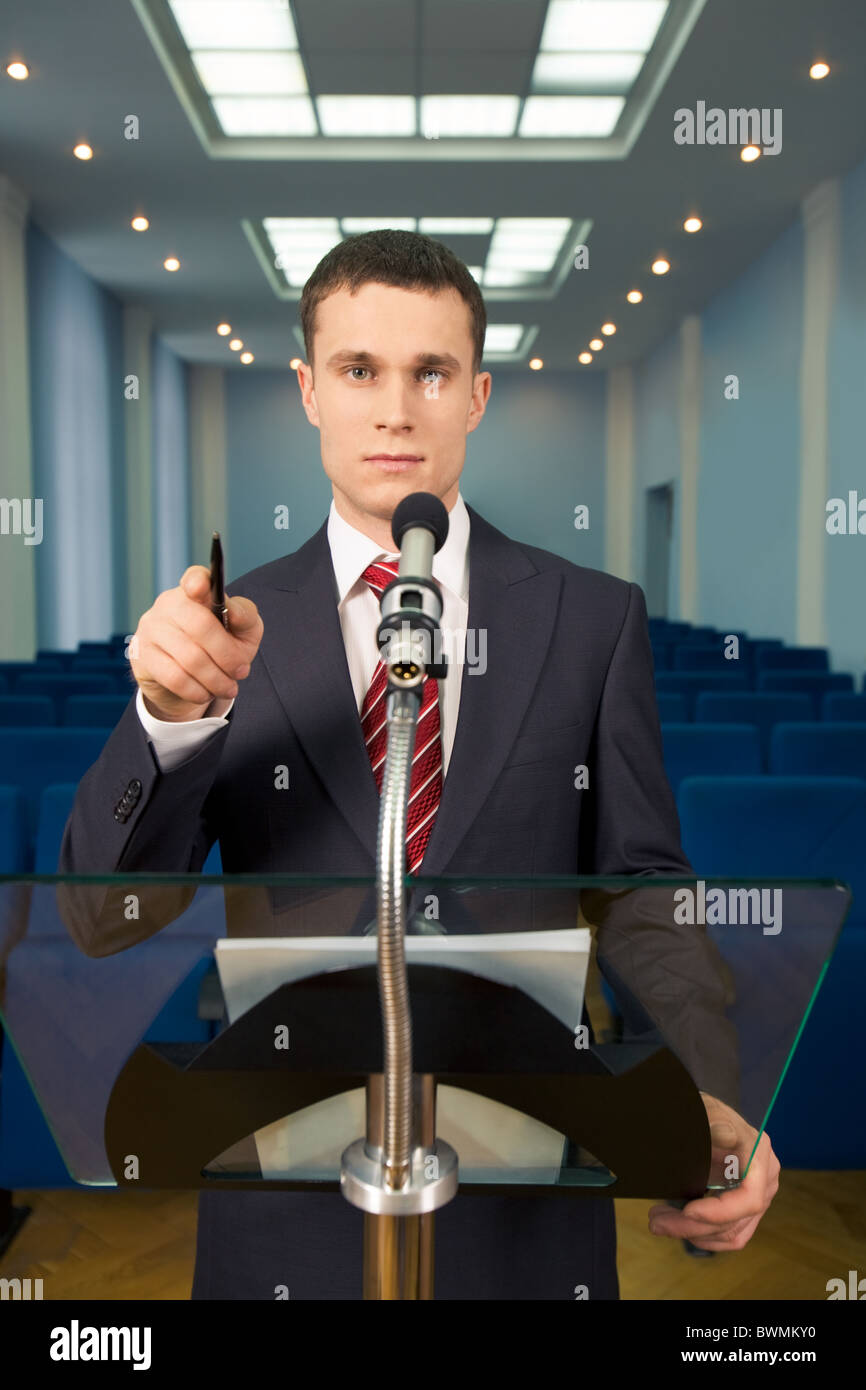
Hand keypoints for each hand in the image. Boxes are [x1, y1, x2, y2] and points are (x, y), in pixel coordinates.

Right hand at [130, 565, 263, 720]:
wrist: (190, 678)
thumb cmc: (221, 646)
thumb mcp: (243, 631)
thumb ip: (245, 617)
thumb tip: (234, 613)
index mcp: (196, 591)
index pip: (195, 577)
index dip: (197, 582)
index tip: (200, 589)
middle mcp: (169, 603)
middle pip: (200, 625)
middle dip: (227, 655)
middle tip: (241, 672)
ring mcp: (151, 627)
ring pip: (190, 657)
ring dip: (216, 679)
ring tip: (228, 688)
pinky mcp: (142, 655)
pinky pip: (174, 677)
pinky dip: (197, 690)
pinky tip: (206, 693)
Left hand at [647, 1092, 779, 1250]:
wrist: (707, 1119)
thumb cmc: (705, 1113)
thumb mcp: (707, 1111)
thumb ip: (715, 1122)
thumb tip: (725, 1135)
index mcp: (759, 1152)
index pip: (750, 1197)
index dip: (719, 1211)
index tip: (687, 1211)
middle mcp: (766, 1178)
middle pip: (736, 1220)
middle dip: (693, 1225)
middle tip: (656, 1220)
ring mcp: (760, 1197)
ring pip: (730, 1233)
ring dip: (692, 1232)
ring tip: (659, 1221)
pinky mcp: (749, 1211)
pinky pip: (732, 1236)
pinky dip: (706, 1237)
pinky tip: (682, 1228)